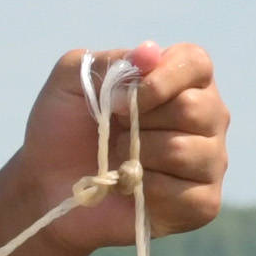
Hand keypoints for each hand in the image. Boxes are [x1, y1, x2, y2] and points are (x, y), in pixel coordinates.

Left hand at [22, 41, 226, 239]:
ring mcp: (209, 160)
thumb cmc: (63, 130)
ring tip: (119, 162)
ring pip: (186, 151)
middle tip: (115, 134)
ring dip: (137, 158)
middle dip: (139, 124)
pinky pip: (186, 194)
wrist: (46, 187)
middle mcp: (207, 117)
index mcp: (182, 81)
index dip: (158, 79)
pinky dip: (146, 192)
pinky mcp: (203, 202)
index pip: (195, 63)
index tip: (115, 101)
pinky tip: (131, 190)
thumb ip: (109, 62)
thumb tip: (150, 53)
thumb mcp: (70, 83)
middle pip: (195, 108)